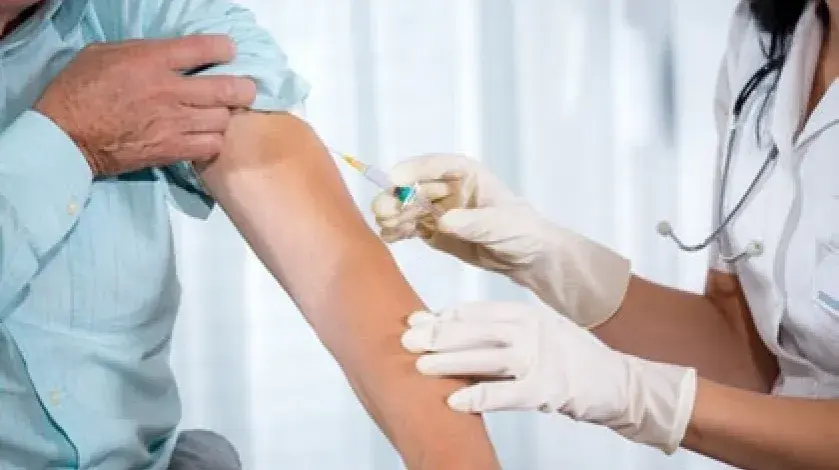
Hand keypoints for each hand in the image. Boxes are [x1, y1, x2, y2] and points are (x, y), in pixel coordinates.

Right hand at [34, 35, 256, 175]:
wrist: (67, 137)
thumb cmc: (79, 90)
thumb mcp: (105, 54)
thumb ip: (143, 52)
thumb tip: (169, 54)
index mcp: (152, 60)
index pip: (204, 48)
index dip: (224, 48)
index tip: (229, 52)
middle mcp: (170, 91)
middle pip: (227, 88)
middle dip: (243, 88)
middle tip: (243, 89)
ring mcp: (174, 123)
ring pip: (223, 119)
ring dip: (225, 117)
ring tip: (218, 115)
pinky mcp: (172, 150)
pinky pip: (210, 146)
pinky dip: (214, 142)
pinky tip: (206, 137)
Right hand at [372, 154, 630, 326]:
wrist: (530, 258)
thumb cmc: (523, 231)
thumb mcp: (500, 225)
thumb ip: (472, 222)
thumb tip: (442, 221)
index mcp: (466, 174)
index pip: (434, 165)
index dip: (413, 170)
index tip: (395, 179)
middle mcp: (448, 188)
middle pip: (414, 188)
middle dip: (396, 197)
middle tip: (383, 211)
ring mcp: (439, 210)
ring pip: (408, 208)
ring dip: (394, 215)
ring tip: (386, 229)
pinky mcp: (435, 232)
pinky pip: (411, 227)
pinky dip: (398, 231)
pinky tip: (390, 237)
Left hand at [402, 301, 697, 453]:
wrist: (622, 384)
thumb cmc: (574, 360)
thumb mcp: (540, 332)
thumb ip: (505, 331)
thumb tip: (459, 333)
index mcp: (527, 313)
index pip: (476, 311)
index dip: (443, 316)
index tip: (415, 321)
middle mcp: (532, 329)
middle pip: (475, 329)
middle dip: (437, 335)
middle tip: (405, 339)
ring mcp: (541, 358)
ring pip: (485, 357)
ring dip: (449, 362)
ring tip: (418, 366)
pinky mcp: (548, 389)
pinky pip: (505, 393)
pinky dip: (478, 396)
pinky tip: (454, 402)